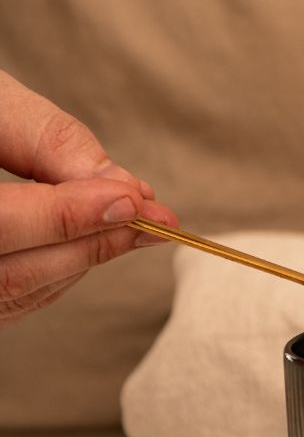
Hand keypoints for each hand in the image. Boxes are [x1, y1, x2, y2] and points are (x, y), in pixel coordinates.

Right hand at [0, 70, 178, 325]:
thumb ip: (46, 140)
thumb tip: (122, 187)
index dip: (66, 217)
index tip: (130, 200)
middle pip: (14, 273)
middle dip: (91, 242)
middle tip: (156, 220)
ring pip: (19, 291)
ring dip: (84, 257)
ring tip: (138, 224)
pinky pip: (14, 297)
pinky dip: (61, 269)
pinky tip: (95, 239)